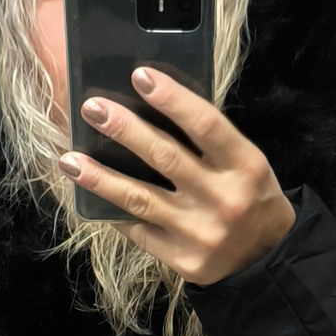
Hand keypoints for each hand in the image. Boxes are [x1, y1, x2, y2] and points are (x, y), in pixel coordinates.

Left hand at [62, 68, 294, 285]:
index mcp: (244, 165)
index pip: (205, 124)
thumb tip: (151, 110)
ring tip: (69, 159)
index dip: (172, 98)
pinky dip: (112, 210)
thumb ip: (208, 141)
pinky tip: (89, 194)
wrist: (266, 258)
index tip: (140, 76)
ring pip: (140, 199)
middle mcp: (223, 199)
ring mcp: (200, 233)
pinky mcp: (183, 260)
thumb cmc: (249, 196)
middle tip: (93, 109)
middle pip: (165, 157)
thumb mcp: (244, 162)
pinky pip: (138, 231)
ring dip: (100, 177)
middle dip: (125, 130)